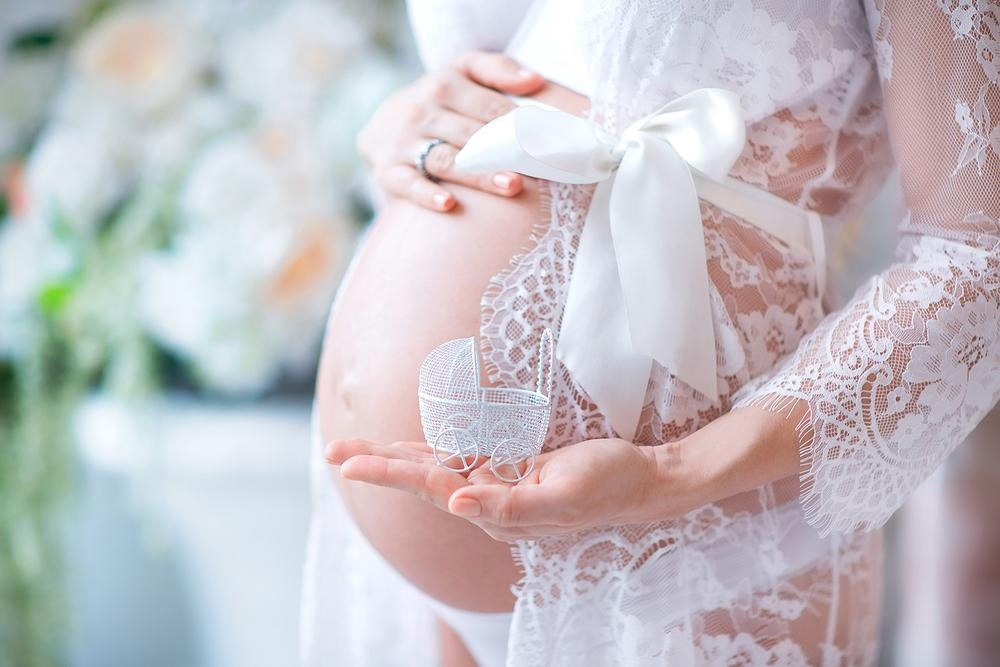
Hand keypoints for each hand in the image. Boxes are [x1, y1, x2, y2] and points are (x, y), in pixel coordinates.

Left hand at [326, 437, 664, 541]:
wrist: (643, 481)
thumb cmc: (608, 485)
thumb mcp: (563, 495)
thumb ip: (510, 507)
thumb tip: (456, 503)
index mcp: (496, 511)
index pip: (431, 488)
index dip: (390, 472)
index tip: (349, 463)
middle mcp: (489, 501)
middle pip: (422, 479)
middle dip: (378, 464)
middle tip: (332, 451)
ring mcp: (499, 485)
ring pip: (436, 468)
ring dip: (396, 458)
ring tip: (354, 450)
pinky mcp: (511, 468)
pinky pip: (462, 458)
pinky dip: (433, 451)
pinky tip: (410, 447)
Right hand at [357, 51, 544, 211]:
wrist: (382, 125)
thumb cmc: (439, 101)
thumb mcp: (462, 72)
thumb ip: (498, 69)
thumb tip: (535, 80)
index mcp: (445, 85)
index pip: (491, 107)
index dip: (522, 125)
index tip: (551, 143)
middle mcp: (422, 111)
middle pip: (472, 134)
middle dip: (506, 151)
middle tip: (540, 167)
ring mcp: (405, 143)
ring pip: (447, 160)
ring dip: (479, 175)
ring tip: (511, 186)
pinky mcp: (390, 171)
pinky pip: (410, 184)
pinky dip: (427, 195)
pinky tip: (448, 205)